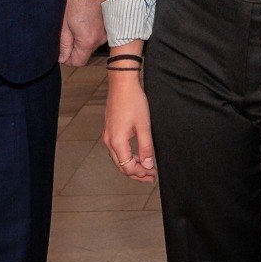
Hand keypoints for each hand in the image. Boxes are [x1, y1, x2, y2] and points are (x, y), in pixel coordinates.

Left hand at [60, 0, 105, 66]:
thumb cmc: (76, 2)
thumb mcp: (64, 25)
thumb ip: (64, 44)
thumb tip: (62, 58)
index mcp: (88, 41)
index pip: (78, 62)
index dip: (67, 58)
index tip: (62, 50)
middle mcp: (100, 40)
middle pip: (85, 54)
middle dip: (75, 48)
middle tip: (68, 33)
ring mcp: (106, 34)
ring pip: (91, 45)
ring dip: (83, 40)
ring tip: (77, 25)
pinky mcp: (109, 28)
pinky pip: (97, 37)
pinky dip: (91, 33)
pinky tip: (86, 22)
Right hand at [101, 48, 155, 183]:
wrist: (122, 84)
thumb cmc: (133, 101)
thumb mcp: (144, 126)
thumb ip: (146, 147)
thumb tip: (148, 165)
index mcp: (117, 142)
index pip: (128, 167)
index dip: (140, 174)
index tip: (152, 175)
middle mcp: (109, 141)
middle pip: (121, 165)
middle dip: (136, 173)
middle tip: (150, 176)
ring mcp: (108, 135)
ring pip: (118, 158)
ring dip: (131, 165)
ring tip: (146, 168)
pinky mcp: (109, 130)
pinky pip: (117, 150)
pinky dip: (127, 156)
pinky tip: (137, 155)